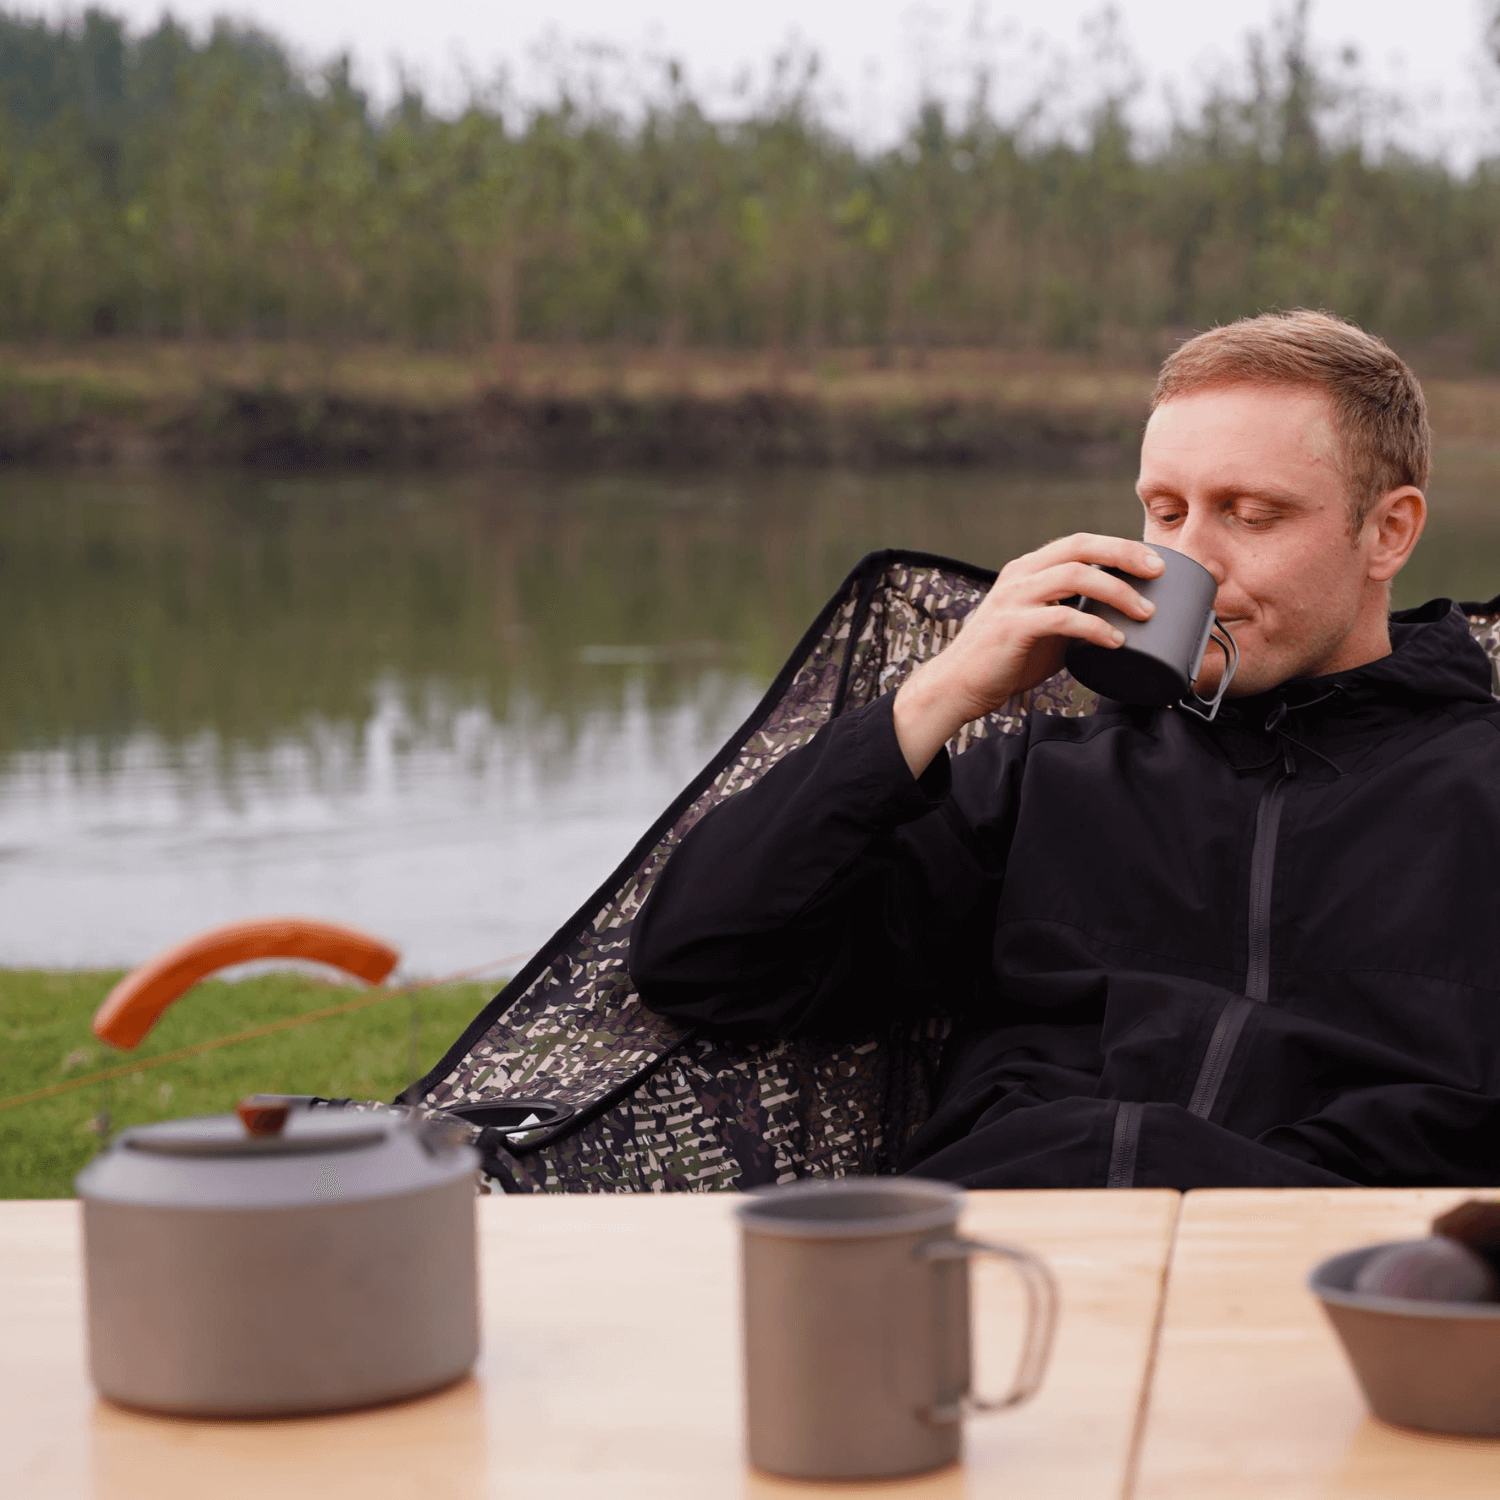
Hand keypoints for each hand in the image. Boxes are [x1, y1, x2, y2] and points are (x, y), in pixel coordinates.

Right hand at [892, 534, 1162, 774]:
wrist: (957, 685)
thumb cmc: (1004, 659)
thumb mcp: (1043, 628)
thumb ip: (1072, 615)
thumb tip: (1119, 621)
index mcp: (1028, 570)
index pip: (1079, 542)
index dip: (1119, 546)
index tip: (1154, 562)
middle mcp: (1020, 575)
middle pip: (1080, 547)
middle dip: (1124, 554)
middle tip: (1158, 573)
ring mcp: (1014, 599)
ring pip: (1074, 575)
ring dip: (1117, 591)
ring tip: (1145, 613)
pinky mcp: (1012, 626)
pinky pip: (1062, 617)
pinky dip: (1095, 626)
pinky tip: (1116, 641)